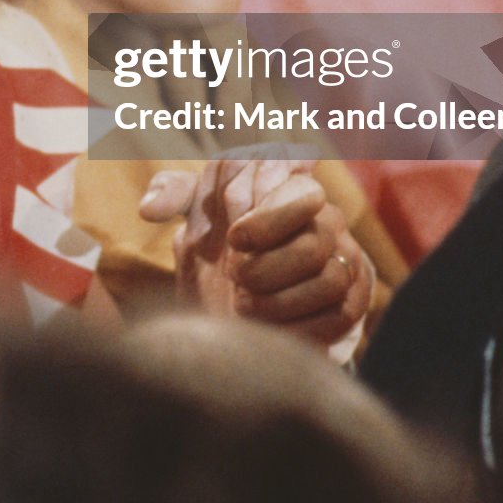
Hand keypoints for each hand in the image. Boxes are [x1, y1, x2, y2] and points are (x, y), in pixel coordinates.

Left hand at [139, 159, 371, 346]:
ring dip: (278, 297)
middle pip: (314, 227)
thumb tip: (149, 207)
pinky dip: (297, 327)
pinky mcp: (352, 302)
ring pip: (328, 273)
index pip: (294, 172)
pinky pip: (339, 313)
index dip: (266, 209)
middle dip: (268, 258)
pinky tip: (269, 330)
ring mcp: (344, 258)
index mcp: (285, 186)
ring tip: (243, 305)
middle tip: (235, 276)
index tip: (233, 238)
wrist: (242, 321)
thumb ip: (176, 198)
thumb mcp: (195, 224)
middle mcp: (322, 217)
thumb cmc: (218, 262)